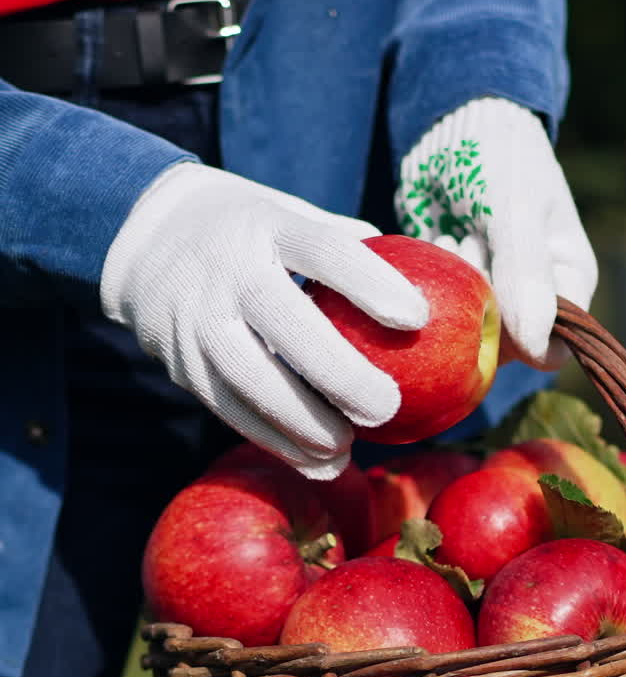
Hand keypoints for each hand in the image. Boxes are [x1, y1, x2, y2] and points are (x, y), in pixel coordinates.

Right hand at [101, 162, 427, 477]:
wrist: (142, 238)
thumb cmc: (248, 230)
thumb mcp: (290, 213)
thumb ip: (349, 245)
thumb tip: (432, 285)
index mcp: (267, 224)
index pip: (324, 251)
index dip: (371, 285)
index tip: (418, 318)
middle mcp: (227, 271)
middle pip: (286, 325)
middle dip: (340, 375)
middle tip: (387, 409)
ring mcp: (196, 320)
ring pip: (250, 381)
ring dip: (303, 425)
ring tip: (345, 449)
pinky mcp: (181, 364)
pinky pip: (230, 411)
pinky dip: (275, 443)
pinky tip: (315, 463)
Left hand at [395, 97, 597, 369]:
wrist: (450, 129)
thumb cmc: (500, 160)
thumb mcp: (516, 212)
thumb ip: (526, 277)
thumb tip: (539, 351)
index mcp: (569, 285)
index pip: (550, 347)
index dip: (517, 334)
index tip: (491, 284)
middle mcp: (532, 301)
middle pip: (499, 343)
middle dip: (475, 295)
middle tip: (470, 237)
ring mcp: (488, 299)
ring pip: (462, 328)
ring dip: (450, 283)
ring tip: (455, 230)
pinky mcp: (450, 292)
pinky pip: (432, 311)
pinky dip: (427, 281)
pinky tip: (435, 236)